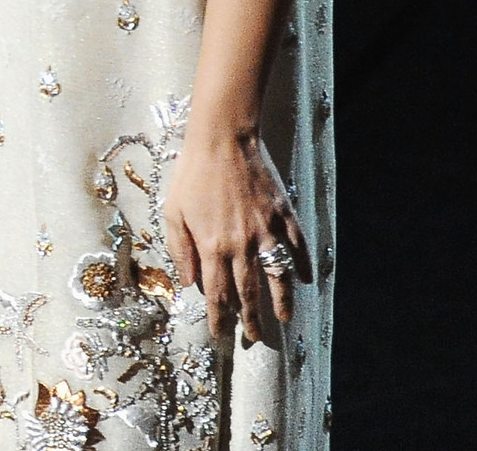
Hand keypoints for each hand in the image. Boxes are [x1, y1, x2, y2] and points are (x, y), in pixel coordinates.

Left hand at [164, 126, 311, 345]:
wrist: (222, 139)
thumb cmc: (192, 174)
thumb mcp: (173, 211)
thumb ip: (181, 250)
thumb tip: (188, 283)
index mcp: (213, 246)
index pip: (217, 293)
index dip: (219, 317)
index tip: (220, 333)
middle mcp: (241, 246)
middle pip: (248, 293)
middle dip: (251, 319)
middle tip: (254, 337)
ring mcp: (265, 232)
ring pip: (277, 277)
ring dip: (282, 302)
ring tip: (284, 319)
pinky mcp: (282, 216)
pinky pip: (296, 247)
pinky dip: (301, 266)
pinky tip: (303, 280)